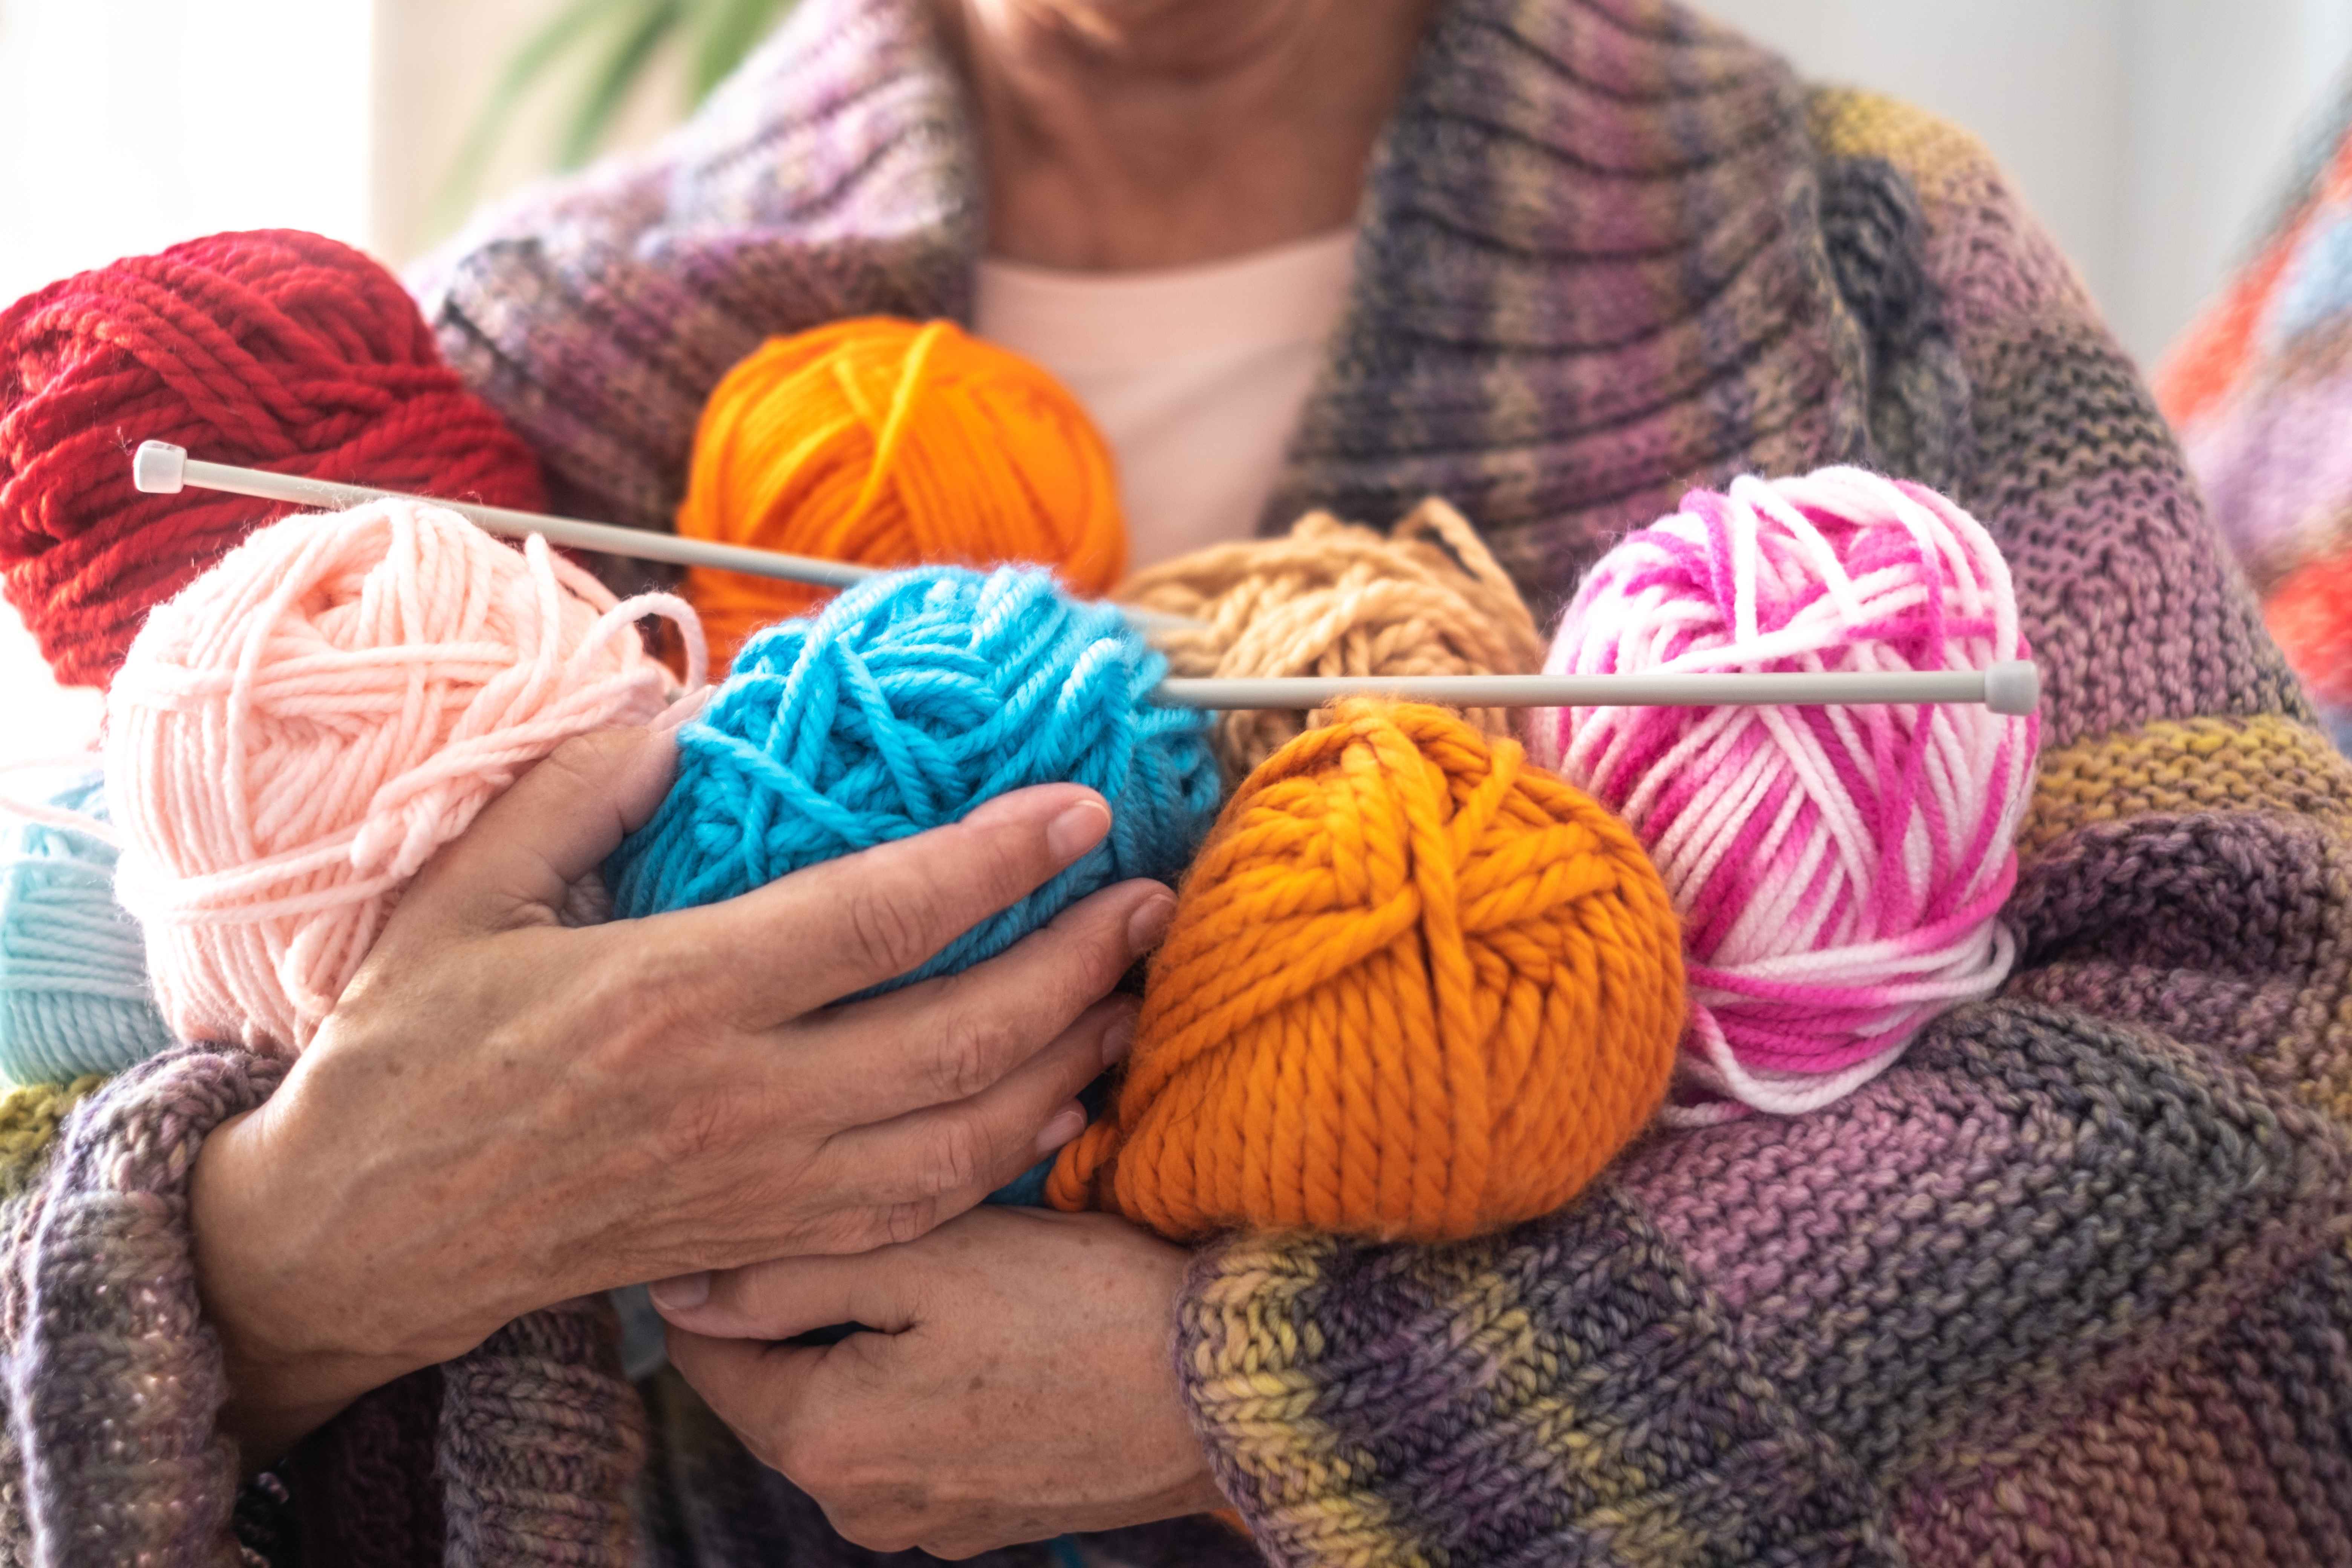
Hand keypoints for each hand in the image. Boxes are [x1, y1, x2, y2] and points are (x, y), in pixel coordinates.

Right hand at [188, 725, 1175, 1464]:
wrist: (368, 1230)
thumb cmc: (412, 1056)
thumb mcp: (457, 903)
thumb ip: (570, 798)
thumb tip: (677, 720)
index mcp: (673, 993)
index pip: (879, 915)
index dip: (996, 858)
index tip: (1079, 809)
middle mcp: (741, 1098)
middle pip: (960, 1033)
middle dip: (1075, 962)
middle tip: (1148, 898)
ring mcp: (764, 1185)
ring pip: (965, 1134)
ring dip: (1068, 1060)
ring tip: (1131, 992)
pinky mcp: (768, 1241)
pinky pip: (921, 1208)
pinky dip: (1006, 1158)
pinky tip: (1057, 1104)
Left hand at [657, 1207, 1225, 1558]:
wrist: (1227, 1391)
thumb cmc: (1082, 1306)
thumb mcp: (927, 1258)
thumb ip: (790, 1277)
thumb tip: (677, 1291)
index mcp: (824, 1441)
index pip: (707, 1351)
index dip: (728, 1270)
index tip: (774, 1203)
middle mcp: (858, 1507)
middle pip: (779, 1384)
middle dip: (810, 1304)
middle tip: (882, 1220)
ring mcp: (927, 1522)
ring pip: (850, 1408)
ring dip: (876, 1341)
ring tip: (948, 1268)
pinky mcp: (986, 1517)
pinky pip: (917, 1439)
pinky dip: (932, 1383)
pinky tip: (992, 1330)